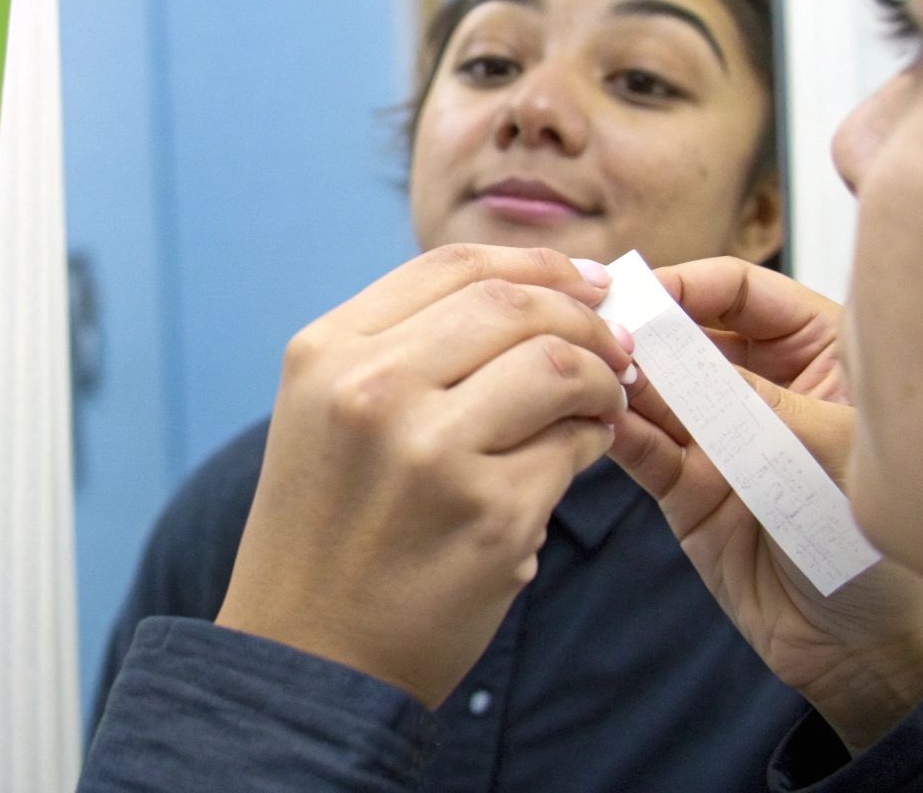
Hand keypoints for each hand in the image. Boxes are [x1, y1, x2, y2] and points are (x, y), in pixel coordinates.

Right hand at [215, 245, 632, 708]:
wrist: (308, 659)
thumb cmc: (328, 533)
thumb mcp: (326, 414)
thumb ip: (405, 348)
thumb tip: (533, 294)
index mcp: (326, 352)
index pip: (453, 265)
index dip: (537, 263)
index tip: (585, 278)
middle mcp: (370, 390)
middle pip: (514, 305)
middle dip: (583, 315)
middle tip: (615, 340)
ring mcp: (430, 452)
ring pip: (557, 365)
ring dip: (600, 376)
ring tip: (602, 399)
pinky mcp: (489, 515)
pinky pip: (574, 447)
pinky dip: (593, 442)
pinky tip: (579, 456)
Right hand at [611, 262, 922, 754]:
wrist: (866, 652)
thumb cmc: (887, 550)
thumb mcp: (830, 455)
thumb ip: (751, 398)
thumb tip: (675, 349)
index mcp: (820, 355)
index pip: (742, 291)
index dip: (691, 284)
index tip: (644, 292)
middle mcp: (764, 387)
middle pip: (688, 334)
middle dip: (644, 328)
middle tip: (597, 325)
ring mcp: (720, 438)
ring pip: (658, 389)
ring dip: (624, 378)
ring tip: (589, 370)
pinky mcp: (686, 488)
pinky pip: (643, 448)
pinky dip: (618, 432)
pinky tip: (598, 419)